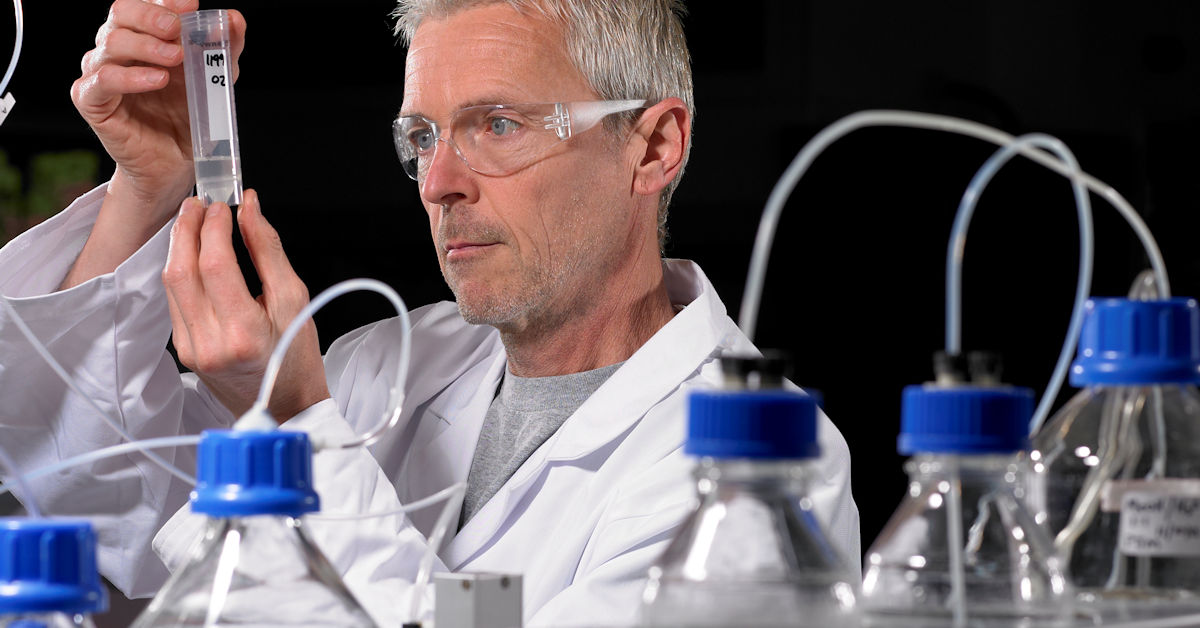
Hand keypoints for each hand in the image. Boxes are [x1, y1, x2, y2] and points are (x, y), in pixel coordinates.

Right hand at [71, 0, 246, 217]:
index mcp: (143, 39)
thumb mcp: (214, 81)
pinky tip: (157, 79)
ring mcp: (100, 74)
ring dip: (146, 46)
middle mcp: (117, 51)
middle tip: (177, 29)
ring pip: (110, 43)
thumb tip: (234, 19)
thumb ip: (223, 50)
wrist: (175, 164)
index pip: (143, 6)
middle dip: (150, 16)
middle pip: (119, 15)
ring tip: (175, 58)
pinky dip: (130, 76)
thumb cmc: (187, 119)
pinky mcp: (91, 101)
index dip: (163, 1)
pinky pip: (103, 80)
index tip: (190, 5)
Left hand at [162, 189, 330, 420]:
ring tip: (195, 222)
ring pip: (171, 284)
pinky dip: (182, 271)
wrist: (284, 405)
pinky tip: (194, 255)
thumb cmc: (296, 356)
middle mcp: (210, 343)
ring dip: (179, 246)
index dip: (214, 227)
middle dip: (188, 229)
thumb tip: (250, 209)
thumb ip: (268, 250)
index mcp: (243, 332)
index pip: (216, 264)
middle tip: (200, 204)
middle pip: (182, 270)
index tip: (223, 205)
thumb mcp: (294, 298)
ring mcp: (191, 349)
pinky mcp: (183, 350)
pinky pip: (174, 301)